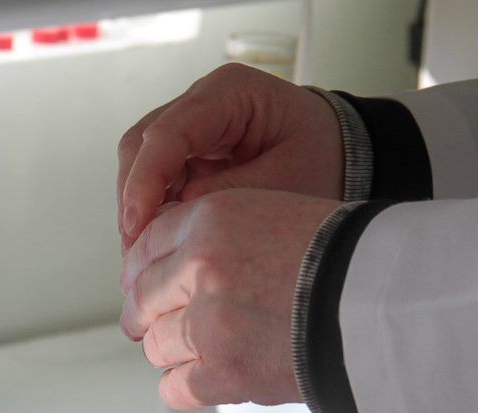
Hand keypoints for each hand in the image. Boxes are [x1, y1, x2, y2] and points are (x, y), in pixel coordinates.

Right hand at [116, 63, 344, 252]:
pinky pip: (158, 180)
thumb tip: (177, 214)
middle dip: (134, 200)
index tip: (136, 226)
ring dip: (140, 210)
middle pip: (142, 146)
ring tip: (144, 255)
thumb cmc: (325, 158)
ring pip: (141, 164)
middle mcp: (201, 104)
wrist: (343, 156)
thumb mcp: (288, 181)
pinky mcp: (190, 153)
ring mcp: (192, 128)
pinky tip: (159, 244)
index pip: (167, 133)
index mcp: (229, 92)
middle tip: (135, 252)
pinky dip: (154, 212)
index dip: (145, 181)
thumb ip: (232, 194)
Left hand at [120, 188, 341, 409]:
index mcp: (212, 219)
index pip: (145, 247)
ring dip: (176, 352)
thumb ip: (220, 236)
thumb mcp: (276, 213)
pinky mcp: (223, 373)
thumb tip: (176, 267)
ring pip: (156, 345)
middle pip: (143, 299)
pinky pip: (174, 387)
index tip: (145, 288)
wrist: (387, 301)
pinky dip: (187, 386)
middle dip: (153, 315)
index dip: (142, 273)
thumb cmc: (348, 257)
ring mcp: (208, 323)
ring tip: (209, 350)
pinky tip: (210, 377)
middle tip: (168, 325)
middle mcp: (200, 268)